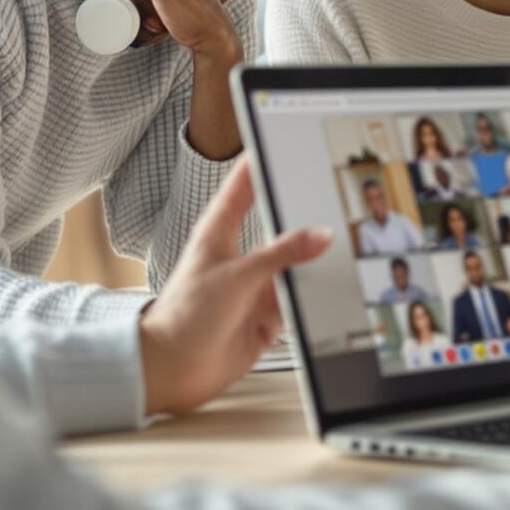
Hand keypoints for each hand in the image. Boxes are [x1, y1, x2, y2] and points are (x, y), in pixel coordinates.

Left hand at [137, 162, 330, 415]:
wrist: (174, 370)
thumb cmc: (183, 316)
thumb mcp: (238, 274)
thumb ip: (282, 254)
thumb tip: (318, 235)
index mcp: (219, 232)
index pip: (243, 186)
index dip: (261, 161)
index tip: (282, 140)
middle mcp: (238, 257)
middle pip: (278, 227)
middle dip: (303, 219)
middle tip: (330, 200)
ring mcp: (253, 287)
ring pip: (293, 266)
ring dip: (309, 266)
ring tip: (335, 253)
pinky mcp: (264, 315)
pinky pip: (297, 301)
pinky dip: (308, 300)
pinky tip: (321, 295)